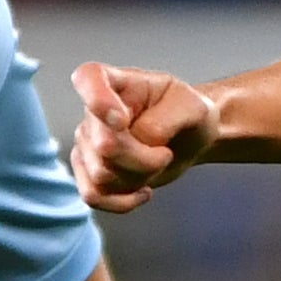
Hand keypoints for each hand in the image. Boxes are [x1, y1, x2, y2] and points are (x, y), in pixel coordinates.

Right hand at [68, 61, 221, 214]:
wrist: (190, 138)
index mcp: (116, 82)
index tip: (123, 120)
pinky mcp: (90, 171)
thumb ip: (163, 120)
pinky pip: (92, 195)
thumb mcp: (192, 108)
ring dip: (139, 178)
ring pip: (101, 175)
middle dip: (144, 160)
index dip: (98, 101)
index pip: (87, 78)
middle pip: (104, 146)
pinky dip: (122, 201)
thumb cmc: (189, 113)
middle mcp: (93, 111)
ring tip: (156, 165)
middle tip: (165, 153)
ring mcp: (88, 142)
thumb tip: (140, 140)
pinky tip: (144, 192)